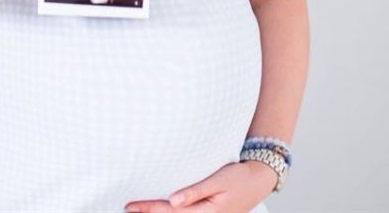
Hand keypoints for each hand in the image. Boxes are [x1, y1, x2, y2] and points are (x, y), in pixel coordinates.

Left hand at [124, 161, 276, 212]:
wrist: (260, 180)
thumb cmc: (240, 177)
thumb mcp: (219, 181)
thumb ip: (196, 192)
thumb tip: (173, 202)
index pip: (171, 212)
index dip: (150, 208)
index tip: (131, 205)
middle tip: (128, 207)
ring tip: (140, 210)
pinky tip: (162, 210)